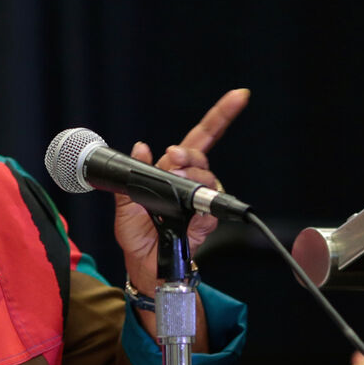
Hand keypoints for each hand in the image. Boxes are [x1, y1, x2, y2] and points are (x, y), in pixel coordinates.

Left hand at [114, 89, 249, 291]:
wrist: (144, 268)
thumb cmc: (136, 237)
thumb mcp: (125, 208)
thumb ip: (133, 180)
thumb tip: (142, 148)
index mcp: (170, 172)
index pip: (195, 141)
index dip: (218, 117)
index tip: (239, 96)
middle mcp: (189, 183)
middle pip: (201, 155)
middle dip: (191, 152)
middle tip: (176, 156)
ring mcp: (200, 201)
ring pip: (207, 177)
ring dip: (193, 175)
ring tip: (178, 179)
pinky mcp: (206, 221)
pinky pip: (211, 208)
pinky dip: (201, 206)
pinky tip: (190, 211)